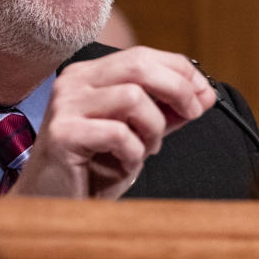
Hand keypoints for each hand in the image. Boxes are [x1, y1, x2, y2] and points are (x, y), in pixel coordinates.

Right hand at [10, 47, 215, 198]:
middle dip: (177, 89)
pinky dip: (134, 152)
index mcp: (90, 74)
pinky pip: (118, 133)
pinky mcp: (62, 134)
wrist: (53, 203)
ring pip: (133, 97)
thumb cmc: (95, 167)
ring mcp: (65, 106)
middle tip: (193, 114)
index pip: (143, 55)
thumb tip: (205, 93)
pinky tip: (125, 164)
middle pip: (139, 65)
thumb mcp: (139, 133)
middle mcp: (74, 81)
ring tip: (146, 148)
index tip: (205, 94)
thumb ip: (167, 110)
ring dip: (153, 127)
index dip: (181, 71)